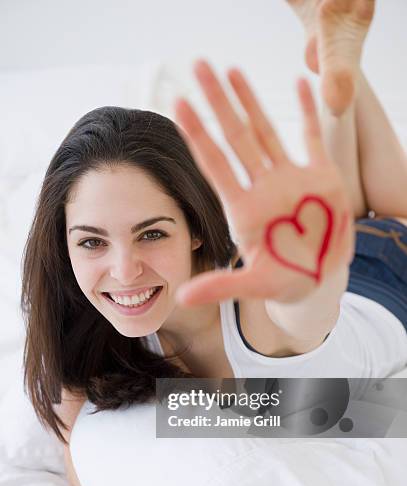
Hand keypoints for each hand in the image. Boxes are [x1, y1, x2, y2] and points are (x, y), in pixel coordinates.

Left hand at [174, 60, 353, 305]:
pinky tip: (301, 84)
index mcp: (244, 211)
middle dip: (218, 103)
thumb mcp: (254, 286)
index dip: (198, 135)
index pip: (215, 165)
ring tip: (230, 70)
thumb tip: (182, 299)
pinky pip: (313, 139)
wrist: (319, 280)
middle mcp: (262, 189)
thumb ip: (222, 287)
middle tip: (198, 66)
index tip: (178, 104)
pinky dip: (309, 112)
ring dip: (250, 100)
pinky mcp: (320, 177)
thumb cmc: (285, 283)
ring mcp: (290, 180)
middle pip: (235, 138)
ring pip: (266, 132)